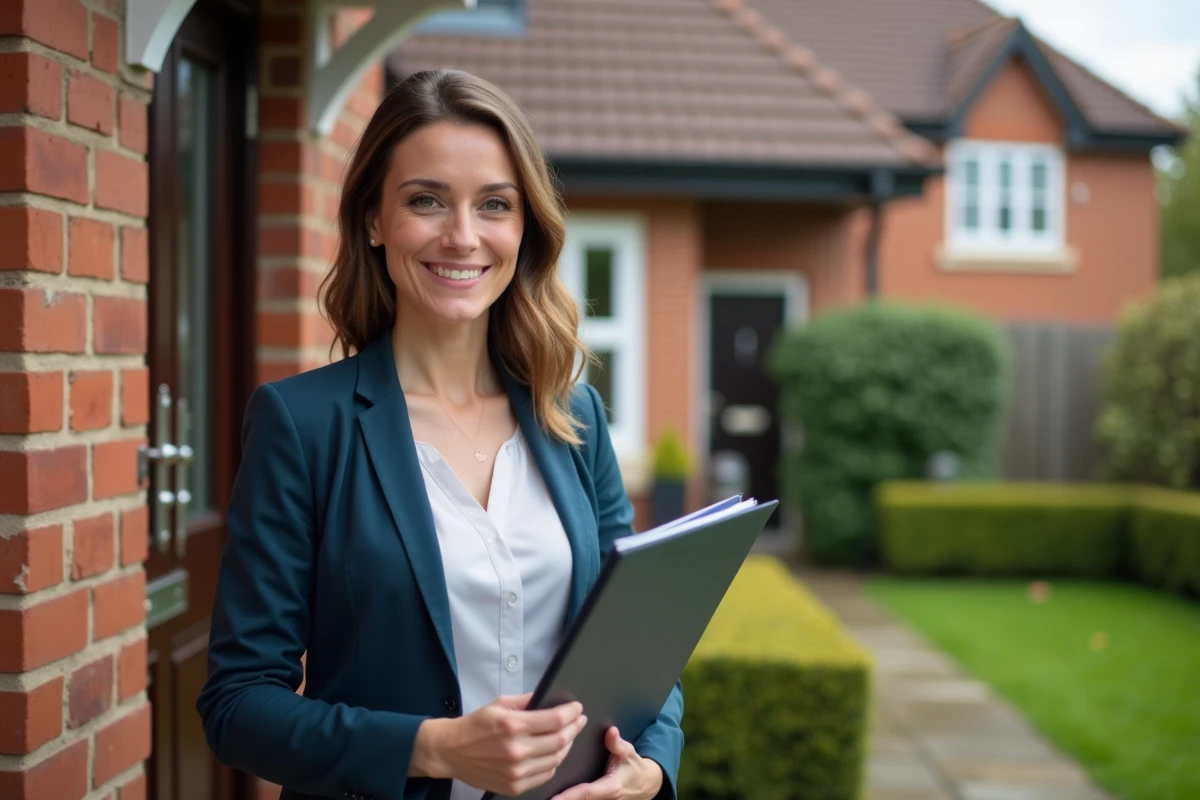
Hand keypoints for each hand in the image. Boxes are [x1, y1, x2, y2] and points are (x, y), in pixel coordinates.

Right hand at [411, 693, 587, 795]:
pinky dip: (554, 762)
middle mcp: (516, 750)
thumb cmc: (475, 725)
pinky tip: (554, 753)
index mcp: (512, 725)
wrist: (451, 751)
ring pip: (556, 759)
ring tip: (568, 735)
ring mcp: (516, 771)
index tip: (577, 708)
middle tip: (579, 721)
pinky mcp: (514, 786)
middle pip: (560, 740)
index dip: (571, 713)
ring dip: (567, 745)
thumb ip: (527, 701)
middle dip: (574, 728)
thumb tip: (550, 699)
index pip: (555, 720)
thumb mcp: (499, 704)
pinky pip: (545, 775)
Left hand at [550, 726, 662, 799]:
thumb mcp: (630, 753)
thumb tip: (610, 732)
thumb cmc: (634, 767)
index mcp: (611, 787)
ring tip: (544, 797)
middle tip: (543, 797)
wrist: (646, 785)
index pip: (586, 792)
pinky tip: (555, 796)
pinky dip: (569, 799)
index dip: (569, 796)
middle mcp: (604, 799)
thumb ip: (618, 744)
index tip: (553, 798)